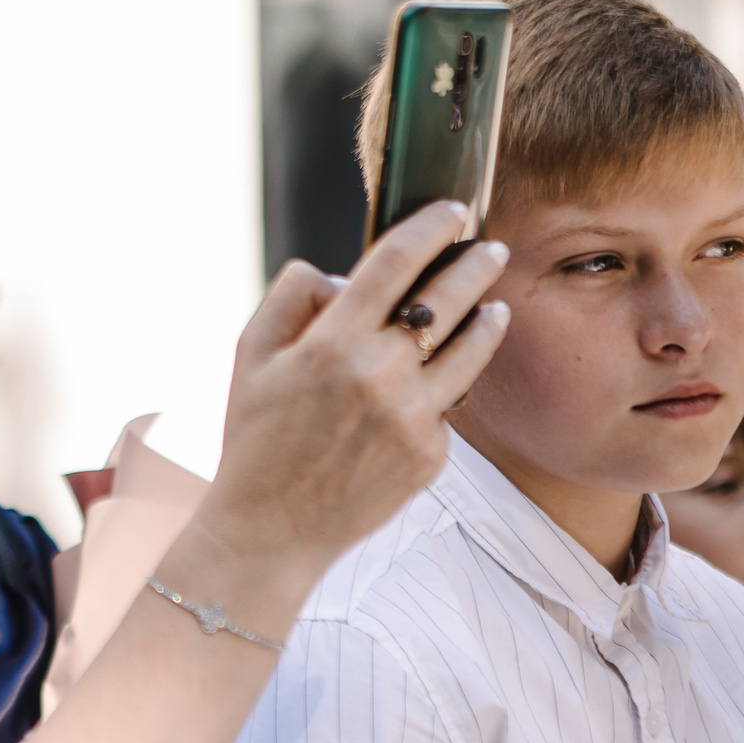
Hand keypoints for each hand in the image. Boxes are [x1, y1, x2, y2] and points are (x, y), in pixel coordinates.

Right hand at [196, 202, 509, 580]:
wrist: (270, 529)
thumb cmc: (255, 440)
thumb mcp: (249, 357)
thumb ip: (290, 299)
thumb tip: (337, 274)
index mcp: (330, 342)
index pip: (396, 261)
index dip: (430, 227)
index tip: (451, 212)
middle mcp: (378, 374)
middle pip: (448, 297)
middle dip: (476, 264)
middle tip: (492, 250)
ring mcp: (411, 417)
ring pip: (470, 350)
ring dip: (487, 321)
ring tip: (494, 309)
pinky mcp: (430, 455)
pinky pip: (449, 406)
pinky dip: (446, 389)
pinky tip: (440, 385)